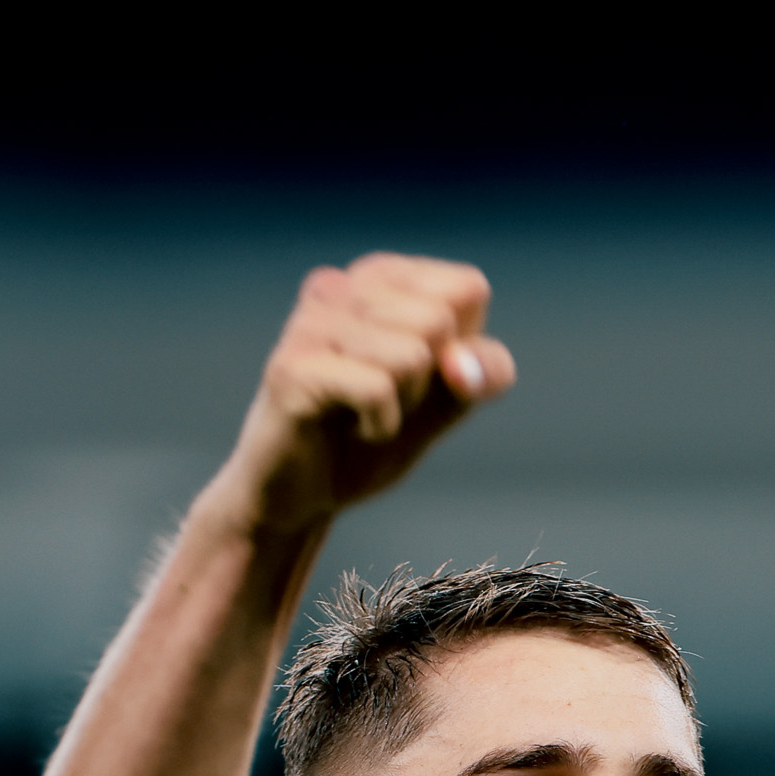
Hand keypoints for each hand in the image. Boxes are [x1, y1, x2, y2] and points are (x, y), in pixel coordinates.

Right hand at [218, 253, 514, 535]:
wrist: (300, 497)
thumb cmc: (368, 439)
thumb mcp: (447, 404)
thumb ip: (481, 375)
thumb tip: (465, 365)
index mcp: (381, 278)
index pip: (467, 290)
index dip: (465, 351)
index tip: (421, 379)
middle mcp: (341, 286)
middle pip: (439, 320)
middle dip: (429, 381)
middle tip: (385, 403)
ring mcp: (312, 322)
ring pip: (412, 355)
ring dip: (404, 406)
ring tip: (362, 416)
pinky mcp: (293, 366)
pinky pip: (378, 389)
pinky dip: (382, 426)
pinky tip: (352, 431)